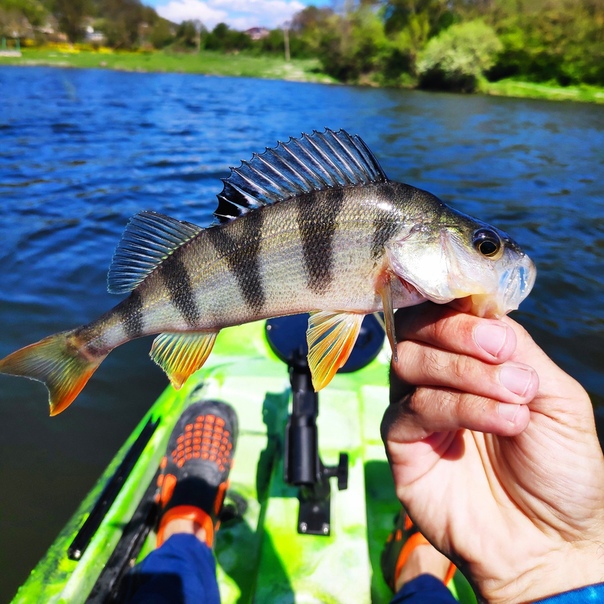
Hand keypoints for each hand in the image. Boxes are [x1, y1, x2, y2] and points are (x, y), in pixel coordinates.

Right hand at [382, 304, 603, 601]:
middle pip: (414, 329)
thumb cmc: (561, 468)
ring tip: (516, 402)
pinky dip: (458, 407)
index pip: (442, 313)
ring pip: (407, 361)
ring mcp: (414, 410)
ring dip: (464, 374)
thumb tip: (482, 309)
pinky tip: (502, 423)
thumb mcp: (558, 398)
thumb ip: (520, 351)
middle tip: (505, 358)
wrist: (553, 540)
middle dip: (458, 336)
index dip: (461, 313)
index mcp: (470, 361)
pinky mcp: (401, 445)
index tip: (501, 335)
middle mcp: (435, 379)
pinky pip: (409, 410)